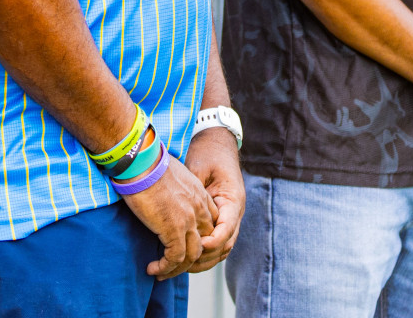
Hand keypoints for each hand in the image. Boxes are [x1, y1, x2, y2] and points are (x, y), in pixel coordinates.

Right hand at [120, 152, 219, 279]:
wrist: (141, 161)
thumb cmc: (148, 164)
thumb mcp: (171, 175)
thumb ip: (175, 189)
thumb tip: (163, 196)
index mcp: (199, 195)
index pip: (209, 225)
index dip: (198, 240)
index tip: (181, 246)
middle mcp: (199, 210)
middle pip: (205, 244)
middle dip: (190, 259)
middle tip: (172, 265)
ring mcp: (188, 221)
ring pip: (191, 257)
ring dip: (176, 269)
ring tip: (160, 272)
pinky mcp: (174, 230)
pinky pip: (175, 259)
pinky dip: (165, 268)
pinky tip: (153, 268)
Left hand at [183, 127, 244, 272]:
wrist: (216, 145)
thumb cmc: (207, 153)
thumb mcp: (198, 167)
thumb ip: (193, 190)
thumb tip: (179, 210)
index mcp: (233, 199)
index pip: (227, 227)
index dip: (213, 240)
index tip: (197, 245)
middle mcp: (234, 213)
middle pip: (225, 245)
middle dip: (204, 257)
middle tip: (180, 264)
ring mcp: (229, 218)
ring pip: (221, 249)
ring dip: (203, 261)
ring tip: (178, 267)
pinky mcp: (220, 220)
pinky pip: (216, 244)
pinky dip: (203, 255)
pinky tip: (184, 259)